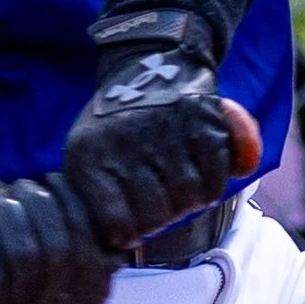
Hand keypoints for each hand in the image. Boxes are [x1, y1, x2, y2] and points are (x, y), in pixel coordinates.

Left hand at [62, 9, 238, 252]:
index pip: (115, 224)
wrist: (150, 61)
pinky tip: (199, 174)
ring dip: (186, 202)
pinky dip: (212, 185)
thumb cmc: (114, 125)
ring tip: (175, 187)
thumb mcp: (88, 155)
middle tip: (156, 205)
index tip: (127, 226)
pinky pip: (216, 178)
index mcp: (90, 156)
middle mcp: (127, 143)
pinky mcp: (202, 122)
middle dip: (158, 219)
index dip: (126, 233)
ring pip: (188, 199)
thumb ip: (100, 203)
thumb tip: (122, 242)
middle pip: (155, 216)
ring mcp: (167, 131)